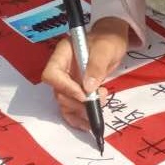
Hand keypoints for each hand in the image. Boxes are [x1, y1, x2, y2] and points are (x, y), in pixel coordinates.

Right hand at [40, 17, 132, 131]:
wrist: (112, 41)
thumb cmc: (108, 40)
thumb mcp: (106, 48)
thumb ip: (97, 65)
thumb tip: (88, 88)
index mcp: (63, 54)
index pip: (52, 73)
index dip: (65, 87)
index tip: (84, 95)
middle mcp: (61, 69)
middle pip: (59, 92)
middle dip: (77, 102)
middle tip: (98, 101)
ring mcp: (67, 81)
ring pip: (65, 103)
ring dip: (81, 111)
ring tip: (100, 107)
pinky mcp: (74, 91)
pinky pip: (70, 108)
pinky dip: (78, 118)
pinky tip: (88, 124)